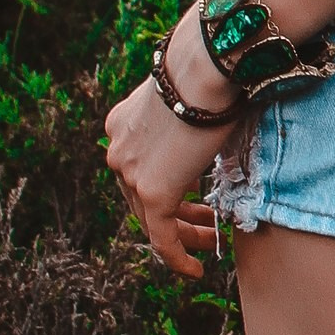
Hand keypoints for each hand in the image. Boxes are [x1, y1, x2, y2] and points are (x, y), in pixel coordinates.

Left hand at [103, 8, 242, 277]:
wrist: (206, 65)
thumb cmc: (211, 69)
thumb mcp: (192, 97)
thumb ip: (192, 117)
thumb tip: (217, 120)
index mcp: (122, 123)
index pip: (139, 167)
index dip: (167, 184)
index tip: (192, 197)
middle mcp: (117, 149)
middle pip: (140, 196)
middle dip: (176, 213)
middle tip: (204, 223)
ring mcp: (130, 173)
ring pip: (151, 219)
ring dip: (181, 234)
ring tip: (207, 242)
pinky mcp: (150, 193)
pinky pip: (161, 238)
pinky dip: (177, 256)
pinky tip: (195, 269)